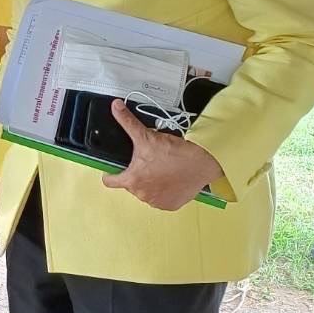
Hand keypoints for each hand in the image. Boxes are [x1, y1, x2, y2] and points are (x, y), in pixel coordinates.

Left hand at [101, 100, 223, 210]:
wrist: (204, 164)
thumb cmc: (176, 153)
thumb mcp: (147, 135)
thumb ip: (127, 122)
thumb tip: (115, 107)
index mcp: (132, 180)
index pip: (110, 182)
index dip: (110, 174)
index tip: (114, 169)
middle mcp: (142, 194)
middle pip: (131, 184)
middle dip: (137, 173)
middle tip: (148, 162)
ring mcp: (157, 202)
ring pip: (146, 191)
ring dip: (150, 182)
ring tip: (161, 169)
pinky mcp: (171, 205)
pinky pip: (161, 198)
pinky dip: (164, 190)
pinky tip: (170, 179)